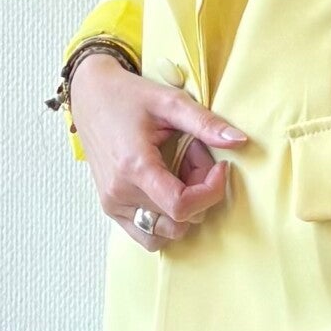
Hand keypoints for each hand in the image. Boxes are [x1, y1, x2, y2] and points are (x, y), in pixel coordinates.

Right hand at [69, 55, 247, 245]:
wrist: (90, 96)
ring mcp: (113, 205)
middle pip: (179, 218)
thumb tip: (240, 141)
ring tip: (178, 174)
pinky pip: (148, 234)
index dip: (210, 192)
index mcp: (134, 167)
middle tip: (193, 158)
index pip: (181, 206)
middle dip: (198, 193)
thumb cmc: (127, 96)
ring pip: (166, 233)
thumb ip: (205, 123)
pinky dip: (166, 219)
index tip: (220, 168)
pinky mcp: (111, 209)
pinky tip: (166, 187)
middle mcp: (120, 193)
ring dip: (183, 210)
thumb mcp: (169, 101)